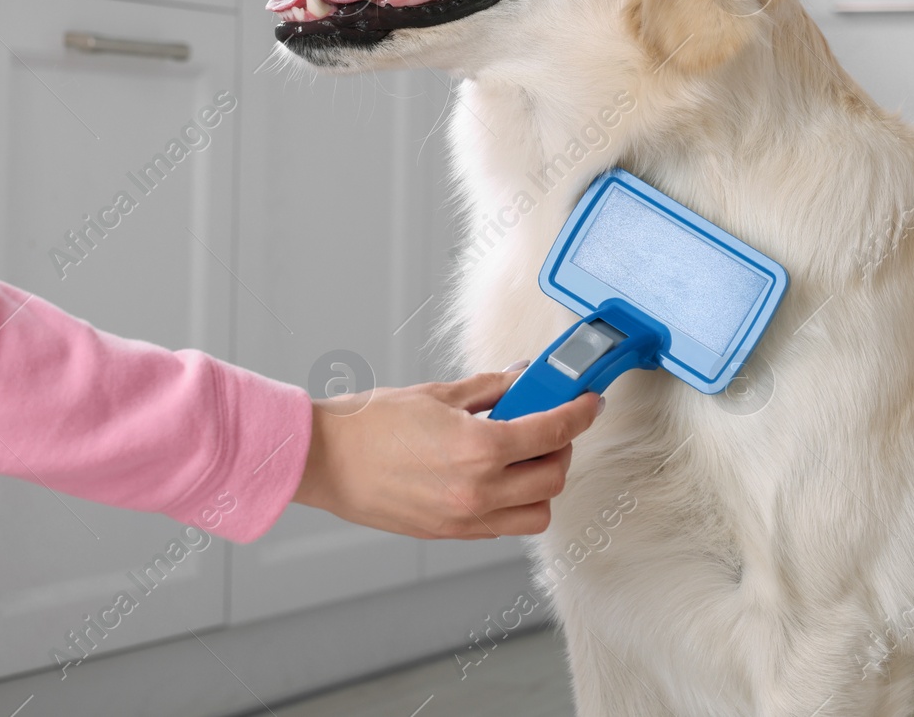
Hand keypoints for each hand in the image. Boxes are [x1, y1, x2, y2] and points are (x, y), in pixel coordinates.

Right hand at [292, 369, 601, 538]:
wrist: (324, 460)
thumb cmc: (370, 424)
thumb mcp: (439, 394)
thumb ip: (492, 388)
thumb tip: (525, 378)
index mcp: (479, 448)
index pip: (553, 432)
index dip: (580, 414)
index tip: (589, 404)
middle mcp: (479, 491)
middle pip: (553, 477)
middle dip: (562, 448)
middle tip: (551, 425)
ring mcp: (465, 518)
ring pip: (537, 512)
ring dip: (542, 484)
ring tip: (524, 457)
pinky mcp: (451, 533)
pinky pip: (504, 526)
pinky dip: (513, 504)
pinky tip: (496, 477)